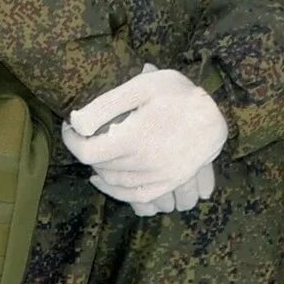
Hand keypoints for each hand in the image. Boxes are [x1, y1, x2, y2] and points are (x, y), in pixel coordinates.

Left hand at [59, 65, 227, 210]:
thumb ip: (106, 104)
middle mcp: (144, 163)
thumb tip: (76, 122)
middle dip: (88, 151)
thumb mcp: (142, 87)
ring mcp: (157, 178)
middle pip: (101, 167)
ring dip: (101, 171)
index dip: (72, 140)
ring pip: (116, 184)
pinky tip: (109, 182)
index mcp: (134, 138)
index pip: (88, 151)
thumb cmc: (178, 94)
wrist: (213, 115)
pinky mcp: (167, 184)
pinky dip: (118, 193)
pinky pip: (136, 197)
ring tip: (94, 156)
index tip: (70, 126)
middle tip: (86, 133)